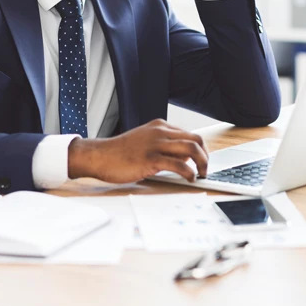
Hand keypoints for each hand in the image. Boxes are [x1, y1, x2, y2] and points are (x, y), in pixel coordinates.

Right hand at [67, 119, 208, 182]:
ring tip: (200, 175)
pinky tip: (188, 179)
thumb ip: (164, 145)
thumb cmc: (120, 152)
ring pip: (191, 149)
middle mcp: (161, 132)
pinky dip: (189, 173)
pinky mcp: (151, 159)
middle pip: (196, 140)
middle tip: (205, 169)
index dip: (200, 150)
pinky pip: (179, 164)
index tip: (202, 162)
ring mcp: (156, 144)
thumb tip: (184, 158)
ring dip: (202, 163)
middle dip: (205, 156)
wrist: (100, 156)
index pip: (190, 134)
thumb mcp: (145, 141)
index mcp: (160, 126)